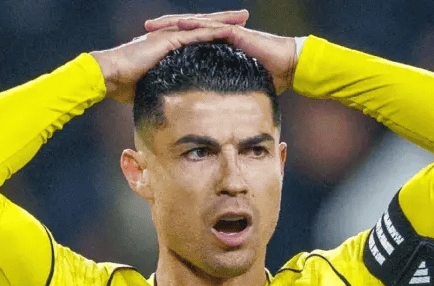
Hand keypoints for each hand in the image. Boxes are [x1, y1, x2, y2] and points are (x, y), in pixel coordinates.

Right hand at [91, 11, 247, 102]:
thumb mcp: (150, 86)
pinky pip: (193, 34)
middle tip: (245, 16)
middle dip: (225, 19)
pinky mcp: (166, 40)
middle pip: (203, 25)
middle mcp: (169, 35)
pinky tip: (227, 30)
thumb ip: (163, 88)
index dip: (214, 32)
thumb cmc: (124, 85)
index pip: (196, 36)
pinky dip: (210, 32)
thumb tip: (171, 105)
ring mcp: (168, 36)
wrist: (108, 76)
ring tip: (242, 17)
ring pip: (201, 25)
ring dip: (223, 21)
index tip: (233, 32)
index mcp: (168, 45)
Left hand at [145, 13, 297, 93]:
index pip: (190, 42)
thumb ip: (227, 94)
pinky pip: (211, 28)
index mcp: (218, 47)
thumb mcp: (240, 87)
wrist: (289, 67)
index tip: (150, 47)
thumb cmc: (270, 78)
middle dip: (165, 29)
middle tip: (144, 29)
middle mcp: (220, 36)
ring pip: (195, 24)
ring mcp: (228, 32)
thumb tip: (217, 114)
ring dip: (173, 24)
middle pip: (187, 29)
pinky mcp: (235, 33)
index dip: (170, 43)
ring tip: (154, 26)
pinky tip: (179, 26)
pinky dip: (195, 26)